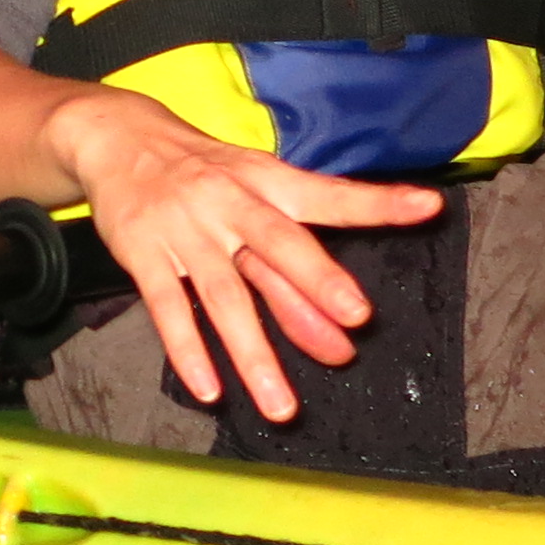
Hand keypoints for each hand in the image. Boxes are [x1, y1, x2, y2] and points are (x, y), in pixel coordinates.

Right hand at [44, 85, 443, 419]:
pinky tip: (210, 389)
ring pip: (225, 297)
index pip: (328, 195)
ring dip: (254, 354)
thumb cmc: (203, 171)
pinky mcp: (144, 253)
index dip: (376, 202)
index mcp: (267, 182)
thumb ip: (292, 261)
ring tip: (282, 406)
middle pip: (278, 246)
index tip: (426, 207)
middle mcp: (230, 203)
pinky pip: (167, 308)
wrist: (118, 138)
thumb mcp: (252, 192)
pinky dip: (189, 350)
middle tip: (354, 321)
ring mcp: (186, 230)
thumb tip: (342, 324)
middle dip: (316, 283)